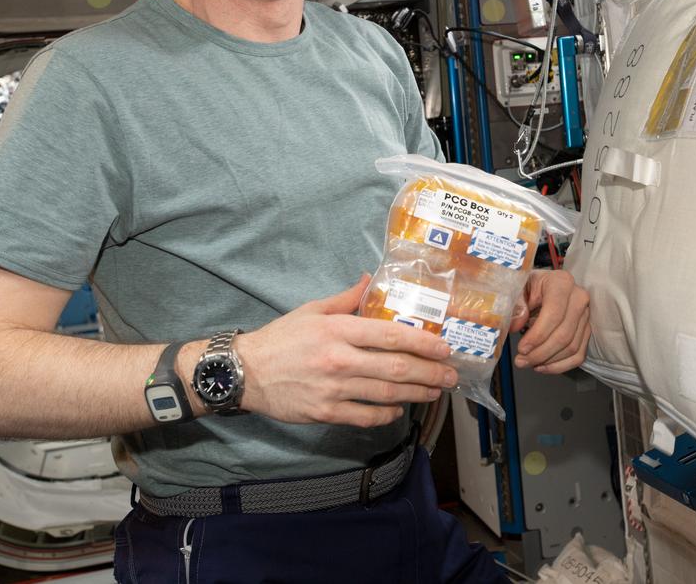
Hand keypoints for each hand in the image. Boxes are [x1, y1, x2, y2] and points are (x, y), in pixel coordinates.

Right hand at [235, 275, 458, 427]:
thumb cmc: (281, 338)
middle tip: (451, 375)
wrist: (245, 372)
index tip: (444, 347)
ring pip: (386, 394)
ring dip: (417, 393)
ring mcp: (333, 389)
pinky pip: (365, 416)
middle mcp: (339, 359)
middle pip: (396, 368)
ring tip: (435, 391)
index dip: (423, 343)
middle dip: (430, 372)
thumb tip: (371, 279)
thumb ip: (347, 298)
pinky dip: (388, 414)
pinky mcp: (325, 412)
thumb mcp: (313, 310)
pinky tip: (400, 409)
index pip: (391, 335)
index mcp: (338, 330)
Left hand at [511, 270, 590, 373]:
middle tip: (521, 361)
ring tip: (528, 363)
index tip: (522, 348)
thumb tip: (516, 324)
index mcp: (561, 283)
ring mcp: (586, 315)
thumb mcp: (518, 288)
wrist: (542, 286)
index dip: (538, 336)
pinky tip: (543, 367)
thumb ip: (515, 304)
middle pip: (564, 334)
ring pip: (572, 347)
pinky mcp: (586, 330)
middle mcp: (579, 298)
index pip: (554, 314)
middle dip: (540, 353)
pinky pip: (579, 355)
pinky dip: (560, 365)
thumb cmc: (529, 287)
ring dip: (548, 361)